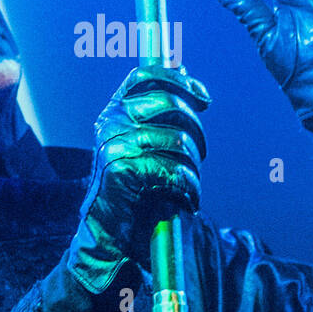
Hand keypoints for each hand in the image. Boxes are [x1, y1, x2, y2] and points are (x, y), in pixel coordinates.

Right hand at [66, 65, 209, 294]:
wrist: (107, 238)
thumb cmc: (132, 193)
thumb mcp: (143, 144)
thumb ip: (159, 111)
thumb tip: (184, 72)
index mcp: (114, 111)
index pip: (147, 75)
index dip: (180, 80)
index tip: (204, 98)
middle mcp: (110, 122)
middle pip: (170, 103)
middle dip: (196, 130)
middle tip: (200, 155)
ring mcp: (113, 144)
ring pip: (177, 139)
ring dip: (194, 167)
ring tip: (191, 186)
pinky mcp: (121, 170)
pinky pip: (172, 169)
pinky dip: (189, 187)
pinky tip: (188, 199)